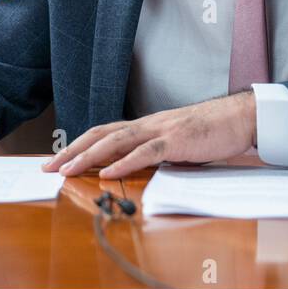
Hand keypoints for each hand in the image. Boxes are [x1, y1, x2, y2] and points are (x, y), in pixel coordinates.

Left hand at [42, 91, 256, 179]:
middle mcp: (147, 124)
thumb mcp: (174, 144)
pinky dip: (125, 161)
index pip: (103, 133)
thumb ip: (153, 153)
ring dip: (89, 156)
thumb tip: (131, 168)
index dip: (78, 146)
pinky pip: (146, 152)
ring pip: (116, 141)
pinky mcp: (177, 140)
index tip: (56, 160)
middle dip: (72, 151)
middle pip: (100, 134)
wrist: (239, 117)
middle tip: (48, 167)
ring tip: (68, 169)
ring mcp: (161, 130)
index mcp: (145, 126)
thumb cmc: (209, 132)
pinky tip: (108, 171)